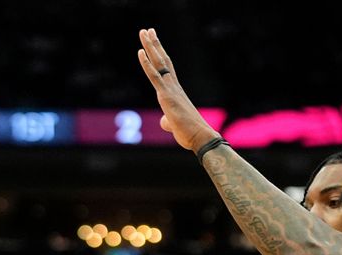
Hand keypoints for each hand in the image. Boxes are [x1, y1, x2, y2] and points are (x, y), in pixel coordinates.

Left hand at [136, 28, 219, 150]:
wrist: (200, 137)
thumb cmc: (190, 133)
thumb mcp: (175, 125)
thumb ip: (168, 120)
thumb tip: (165, 121)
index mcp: (175, 92)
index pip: (166, 68)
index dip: (159, 54)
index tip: (154, 41)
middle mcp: (174, 86)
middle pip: (162, 60)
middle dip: (154, 44)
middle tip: (147, 30)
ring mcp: (170, 89)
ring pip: (159, 63)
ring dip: (150, 46)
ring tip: (144, 31)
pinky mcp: (166, 96)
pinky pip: (155, 76)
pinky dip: (147, 64)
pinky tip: (141, 52)